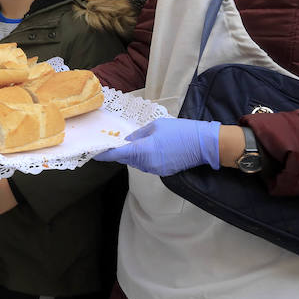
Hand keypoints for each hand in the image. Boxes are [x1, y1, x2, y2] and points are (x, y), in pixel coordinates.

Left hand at [96, 118, 220, 175]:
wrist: (204, 144)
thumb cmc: (180, 130)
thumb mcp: (155, 126)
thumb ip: (138, 135)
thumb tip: (127, 140)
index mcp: (143, 150)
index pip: (117, 154)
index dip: (105, 154)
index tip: (95, 153)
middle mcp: (147, 163)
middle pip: (126, 159)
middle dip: (120, 152)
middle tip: (116, 142)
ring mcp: (156, 169)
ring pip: (137, 163)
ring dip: (134, 155)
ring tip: (137, 143)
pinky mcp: (164, 172)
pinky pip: (148, 165)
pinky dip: (144, 158)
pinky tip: (151, 149)